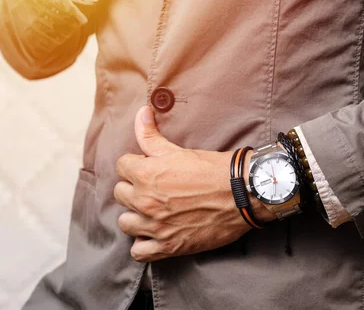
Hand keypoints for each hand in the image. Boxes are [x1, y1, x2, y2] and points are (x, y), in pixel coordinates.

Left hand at [114, 106, 275, 261]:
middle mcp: (145, 201)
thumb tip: (141, 112)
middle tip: (155, 188)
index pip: (121, 166)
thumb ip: (152, 135)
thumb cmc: (214, 170)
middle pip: (121, 194)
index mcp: (145, 174)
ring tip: (153, 211)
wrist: (243, 194)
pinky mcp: (168, 245)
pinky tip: (154, 234)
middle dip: (135, 189)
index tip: (150, 168)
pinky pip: (138, 252)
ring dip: (136, 216)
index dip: (136, 165)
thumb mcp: (179, 150)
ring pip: (125, 222)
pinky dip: (144, 244)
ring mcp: (155, 226)